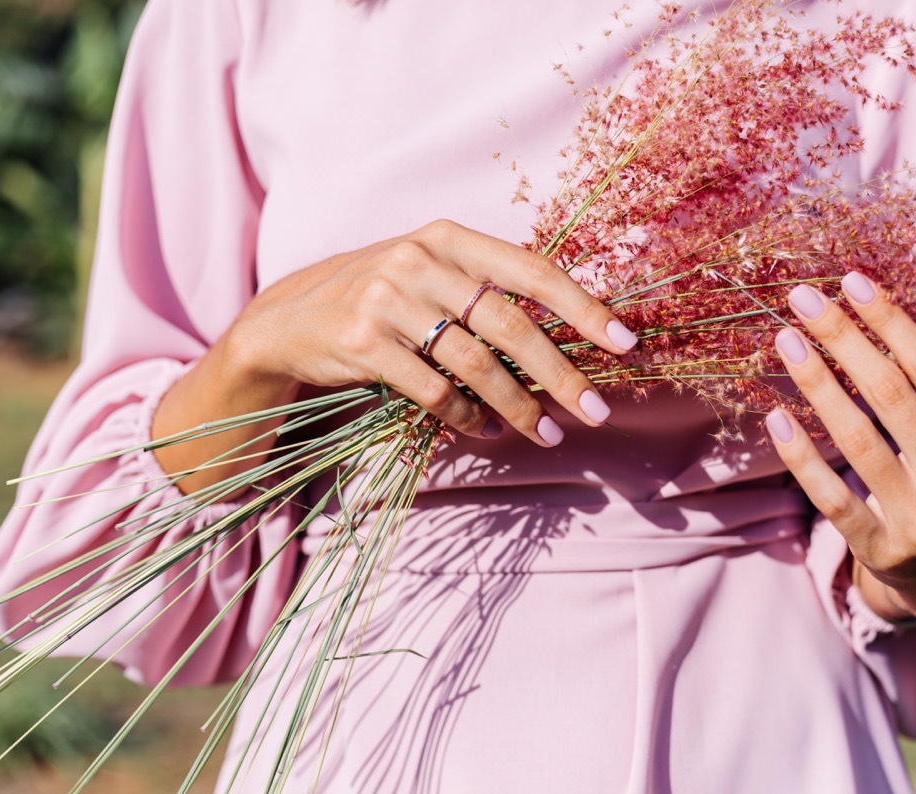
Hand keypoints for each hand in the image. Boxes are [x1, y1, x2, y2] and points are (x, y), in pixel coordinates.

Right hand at [228, 219, 638, 446]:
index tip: (625, 342)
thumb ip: (485, 291)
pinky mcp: (362, 340)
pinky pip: (432, 389)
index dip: (583, 307)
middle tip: (594, 411)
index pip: (532, 270)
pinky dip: (465, 416)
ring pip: (475, 363)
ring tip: (546, 433)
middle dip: (560, 373)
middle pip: (510, 324)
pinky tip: (482, 430)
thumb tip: (567, 335)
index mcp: (449, 238)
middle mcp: (421, 260)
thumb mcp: (429, 275)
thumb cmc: (381, 299)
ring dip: (518, 406)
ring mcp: (388, 298)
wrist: (289, 319)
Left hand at [764, 272, 915, 620]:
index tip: (851, 282)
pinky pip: (832, 497)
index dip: (890, 322)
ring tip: (786, 340)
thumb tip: (879, 315)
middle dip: (844, 338)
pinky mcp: (881, 551)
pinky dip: (802, 456)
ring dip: (816, 383)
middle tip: (802, 298)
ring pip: (857, 439)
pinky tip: (776, 417)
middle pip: (890, 395)